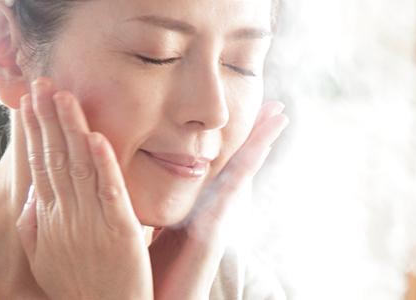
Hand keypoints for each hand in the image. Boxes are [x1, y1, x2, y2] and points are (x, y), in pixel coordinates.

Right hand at [15, 78, 152, 299]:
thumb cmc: (76, 290)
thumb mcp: (44, 259)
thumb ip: (34, 227)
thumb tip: (29, 197)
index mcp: (50, 221)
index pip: (41, 167)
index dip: (36, 132)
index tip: (31, 102)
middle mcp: (66, 218)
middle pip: (56, 160)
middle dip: (48, 120)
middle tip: (43, 84)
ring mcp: (91, 225)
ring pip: (79, 169)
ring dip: (71, 130)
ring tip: (64, 96)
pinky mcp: (121, 234)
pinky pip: (110, 194)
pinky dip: (103, 164)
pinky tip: (96, 137)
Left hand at [149, 101, 287, 298]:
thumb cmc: (145, 278)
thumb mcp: (146, 232)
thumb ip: (150, 211)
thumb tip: (136, 190)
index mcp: (194, 211)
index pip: (215, 169)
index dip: (232, 143)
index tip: (246, 116)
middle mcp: (210, 215)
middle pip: (236, 167)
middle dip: (256, 137)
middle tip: (278, 108)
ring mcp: (215, 224)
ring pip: (241, 174)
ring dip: (261, 145)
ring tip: (280, 118)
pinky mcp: (211, 235)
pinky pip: (230, 194)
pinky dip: (245, 167)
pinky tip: (261, 146)